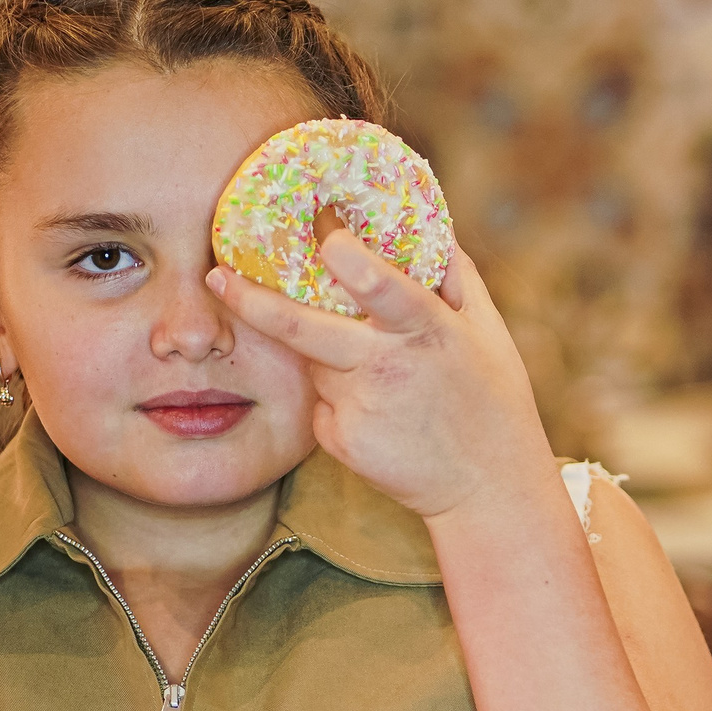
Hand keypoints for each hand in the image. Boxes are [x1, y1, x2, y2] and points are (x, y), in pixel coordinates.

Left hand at [208, 232, 554, 518]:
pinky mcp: (342, 441)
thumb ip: (457, 277)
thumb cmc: (493, 403)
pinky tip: (378, 415)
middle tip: (217, 277)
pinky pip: (321, 404)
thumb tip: (432, 223)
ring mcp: (360, 407)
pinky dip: (337, 400)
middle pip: (300, 326)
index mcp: (426, 330)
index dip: (336, 247)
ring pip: (313, 362)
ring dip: (326, 355)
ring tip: (381, 377)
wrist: (489, 488)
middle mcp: (386, 366)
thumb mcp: (489, 333)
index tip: (314, 222)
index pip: (372, 281)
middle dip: (252, 299)